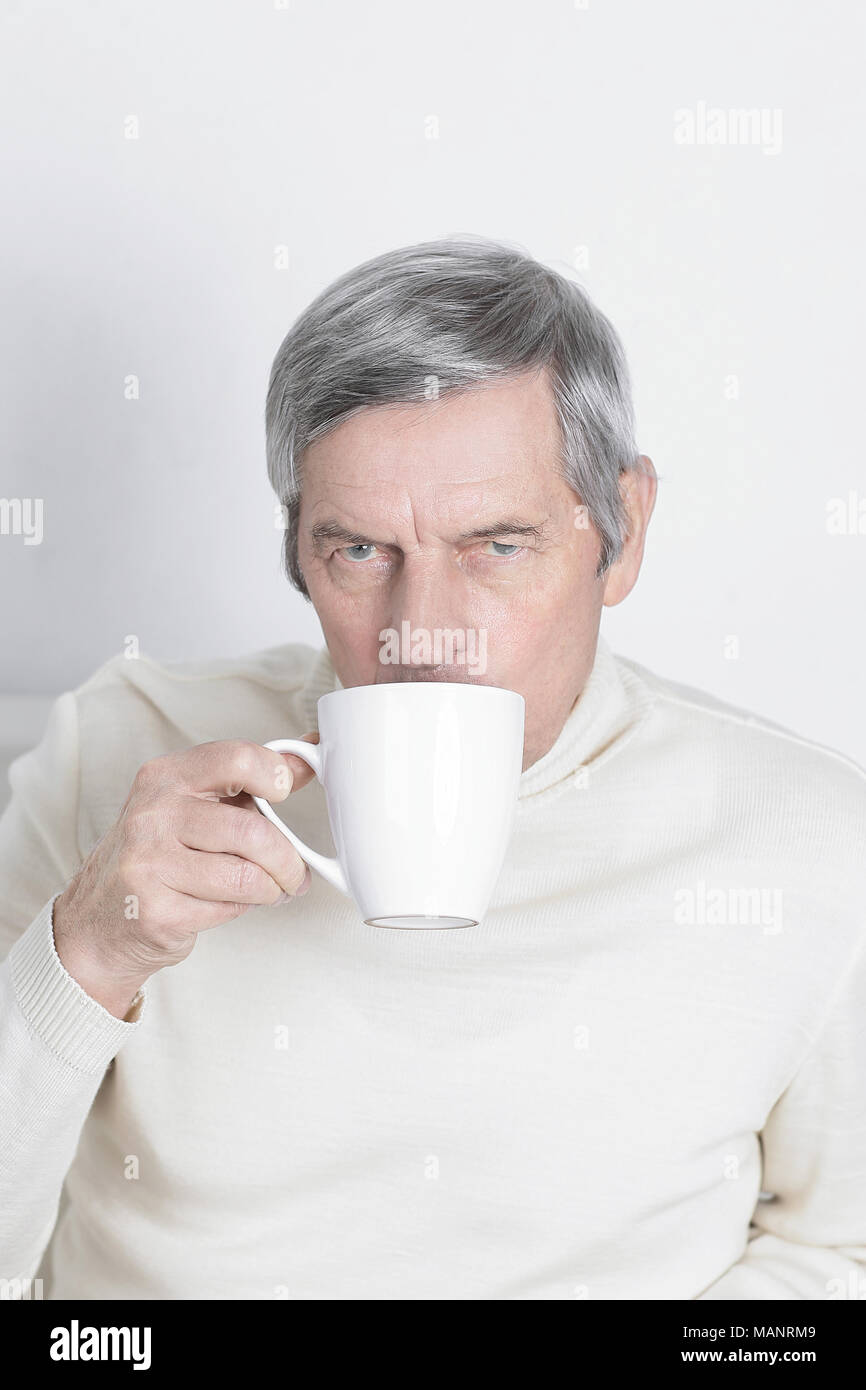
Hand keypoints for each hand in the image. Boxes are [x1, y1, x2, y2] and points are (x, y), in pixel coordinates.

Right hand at [52, 735, 319, 1018]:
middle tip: (294, 872)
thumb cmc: (156, 855)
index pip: (236, 759)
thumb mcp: (194, 805)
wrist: (98, 918)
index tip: (285, 793)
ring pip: (246, 876)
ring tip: (271, 890)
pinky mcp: (156, 910)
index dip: (275, 775)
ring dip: (271, 889)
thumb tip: (308, 759)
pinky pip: (228, 909)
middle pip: (252, 831)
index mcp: (165, 777)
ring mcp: (150, 863)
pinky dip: (243, 910)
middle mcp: (153, 815)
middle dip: (287, 860)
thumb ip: (250, 782)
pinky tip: (232, 904)